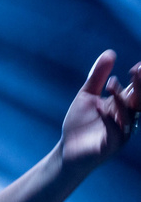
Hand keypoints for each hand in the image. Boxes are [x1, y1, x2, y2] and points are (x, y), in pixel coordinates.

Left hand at [60, 50, 140, 172]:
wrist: (67, 149)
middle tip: (137, 70)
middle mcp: (126, 120)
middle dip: (139, 87)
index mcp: (122, 107)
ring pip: (128, 116)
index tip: (138, 65)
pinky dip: (109, 119)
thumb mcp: (86, 95)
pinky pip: (115, 132)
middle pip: (138, 102)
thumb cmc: (80, 123)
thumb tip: (110, 53)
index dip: (139, 79)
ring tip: (112, 84)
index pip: (135, 91)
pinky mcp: (110, 146)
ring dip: (121, 100)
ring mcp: (120, 134)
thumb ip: (98, 76)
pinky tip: (101, 107)